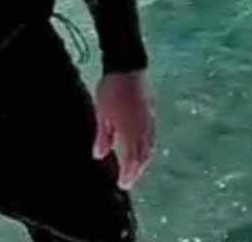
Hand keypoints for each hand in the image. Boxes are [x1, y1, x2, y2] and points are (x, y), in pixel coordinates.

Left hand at [92, 71, 154, 189]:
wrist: (128, 67)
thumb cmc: (111, 89)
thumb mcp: (102, 113)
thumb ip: (102, 136)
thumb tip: (99, 155)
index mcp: (130, 130)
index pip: (132, 158)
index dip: (129, 173)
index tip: (123, 185)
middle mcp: (143, 129)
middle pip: (143, 156)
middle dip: (137, 171)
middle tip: (129, 181)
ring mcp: (149, 121)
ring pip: (149, 147)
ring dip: (143, 162)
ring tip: (136, 170)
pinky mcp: (150, 115)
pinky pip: (151, 138)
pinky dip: (147, 149)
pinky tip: (141, 151)